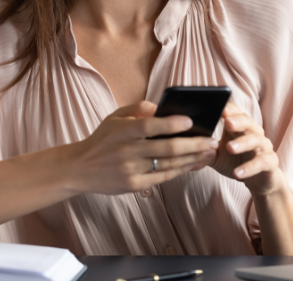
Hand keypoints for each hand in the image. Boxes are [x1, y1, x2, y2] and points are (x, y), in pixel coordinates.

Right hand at [63, 101, 217, 194]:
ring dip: (192, 159)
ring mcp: (130, 170)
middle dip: (193, 145)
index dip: (170, 123)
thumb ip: (139, 108)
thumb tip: (163, 107)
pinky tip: (193, 164)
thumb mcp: (115, 116)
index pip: (149, 126)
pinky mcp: (133, 186)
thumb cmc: (103, 138)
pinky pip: (163, 177)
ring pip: (168, 165)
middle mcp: (126, 151)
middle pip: (166, 149)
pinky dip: (180, 170)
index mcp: (122, 131)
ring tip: (209, 152)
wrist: (80, 168)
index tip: (190, 121)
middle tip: (211, 140)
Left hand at [210, 103, 286, 195]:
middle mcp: (253, 132)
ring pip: (255, 139)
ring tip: (230, 147)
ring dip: (242, 143)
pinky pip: (262, 162)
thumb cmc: (236, 162)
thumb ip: (204, 148)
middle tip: (226, 122)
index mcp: (240, 126)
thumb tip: (183, 144)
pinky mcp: (270, 162)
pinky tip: (238, 173)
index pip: (235, 112)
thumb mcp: (217, 155)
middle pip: (247, 121)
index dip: (228, 109)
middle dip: (237, 121)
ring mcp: (263, 146)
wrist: (259, 180)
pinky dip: (250, 167)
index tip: (217, 107)